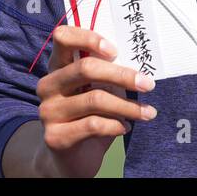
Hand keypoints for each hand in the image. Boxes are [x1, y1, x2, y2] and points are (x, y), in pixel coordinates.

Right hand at [34, 25, 157, 177]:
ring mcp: (49, 111)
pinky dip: (116, 126)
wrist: (71, 158)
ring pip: (95, 99)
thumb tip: (140, 64)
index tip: (114, 50)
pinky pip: (93, 125)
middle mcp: (48, 85)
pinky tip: (125, 128)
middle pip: (85, 69)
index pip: (63, 37)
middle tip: (148, 84)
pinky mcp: (55, 136)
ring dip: (128, 106)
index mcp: (58, 66)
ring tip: (148, 112)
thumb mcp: (98, 89)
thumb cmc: (90, 115)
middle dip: (122, 75)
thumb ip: (107, 74)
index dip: (88, 38)